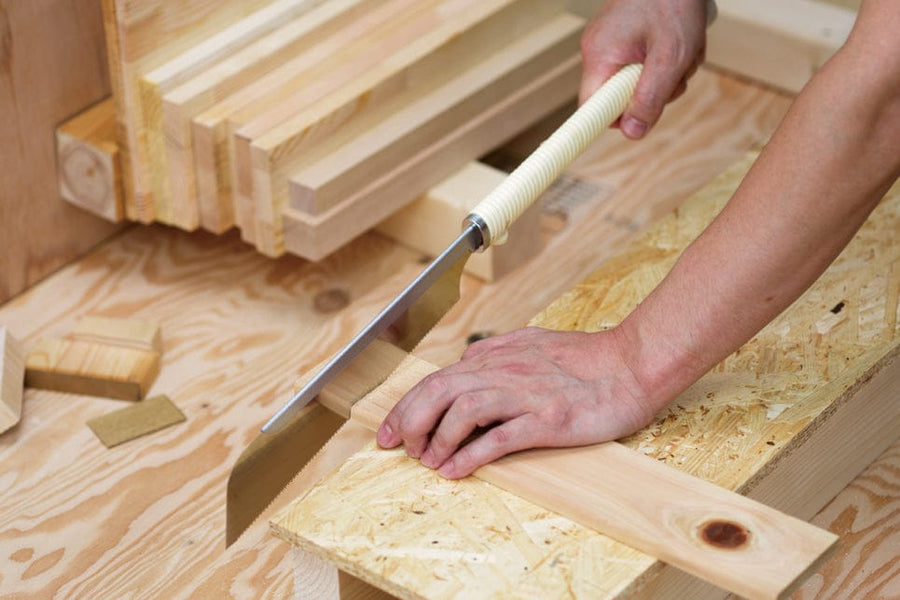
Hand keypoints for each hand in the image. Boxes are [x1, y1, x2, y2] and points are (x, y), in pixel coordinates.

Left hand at [376, 327, 657, 478]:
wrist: (633, 364)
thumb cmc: (587, 358)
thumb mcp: (533, 343)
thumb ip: (497, 352)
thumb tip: (465, 363)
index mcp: (500, 356)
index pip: (439, 377)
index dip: (407, 404)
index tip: (389, 429)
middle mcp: (507, 371)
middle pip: (441, 390)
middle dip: (409, 419)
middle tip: (397, 446)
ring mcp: (527, 395)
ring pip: (464, 409)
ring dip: (438, 437)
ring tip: (427, 460)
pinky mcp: (549, 419)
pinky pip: (501, 437)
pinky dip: (471, 454)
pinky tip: (455, 470)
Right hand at [580, 0, 708, 138]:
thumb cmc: (673, 2)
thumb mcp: (671, 57)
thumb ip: (651, 97)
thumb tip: (633, 133)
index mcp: (600, 56)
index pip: (591, 110)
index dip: (616, 120)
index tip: (640, 118)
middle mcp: (597, 51)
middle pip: (618, 98)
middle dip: (654, 93)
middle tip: (677, 72)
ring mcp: (609, 44)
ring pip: (635, 83)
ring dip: (666, 76)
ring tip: (683, 50)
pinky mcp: (623, 39)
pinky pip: (640, 66)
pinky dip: (663, 62)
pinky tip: (676, 43)